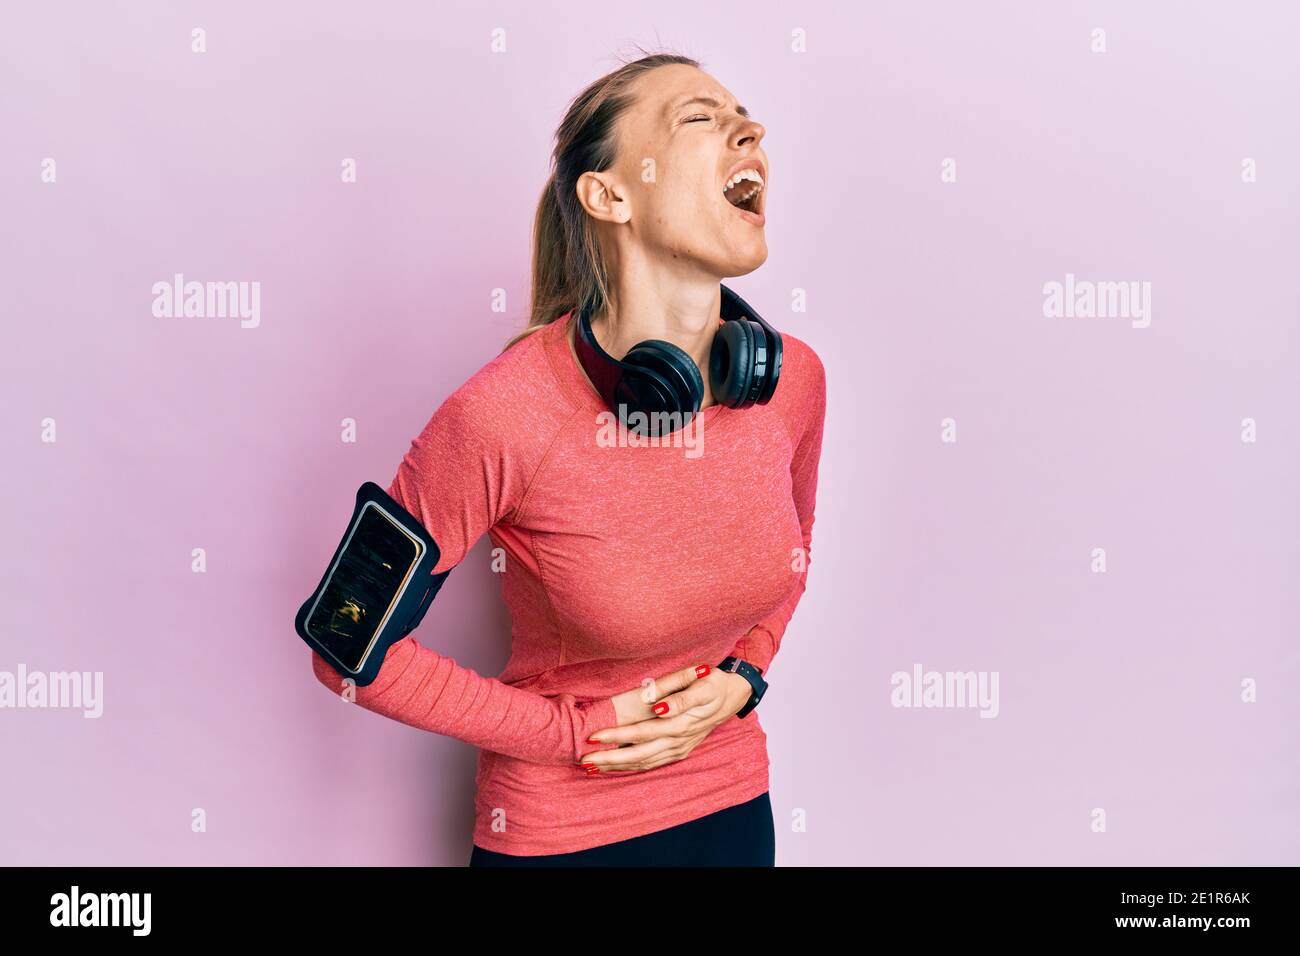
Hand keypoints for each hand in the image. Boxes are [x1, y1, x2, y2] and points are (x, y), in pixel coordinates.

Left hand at [577, 662, 754, 773]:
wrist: (734, 695)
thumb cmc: (713, 683)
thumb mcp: (701, 681)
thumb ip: (678, 695)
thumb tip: (658, 708)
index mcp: (681, 723)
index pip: (641, 733)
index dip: (617, 737)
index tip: (594, 736)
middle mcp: (678, 741)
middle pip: (639, 755)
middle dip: (609, 759)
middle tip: (584, 760)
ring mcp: (679, 749)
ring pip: (643, 763)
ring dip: (617, 767)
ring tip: (592, 767)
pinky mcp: (679, 751)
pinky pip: (652, 764)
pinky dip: (631, 768)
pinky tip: (615, 768)